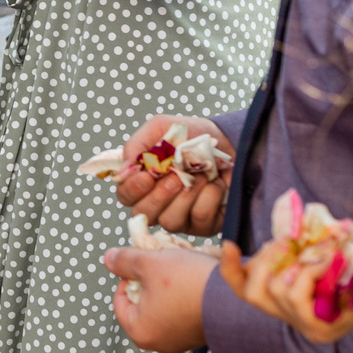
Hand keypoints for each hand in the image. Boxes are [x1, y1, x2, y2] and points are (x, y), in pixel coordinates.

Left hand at [101, 244, 214, 352]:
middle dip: (151, 278)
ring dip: (169, 284)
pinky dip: (186, 293)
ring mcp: (181, 341)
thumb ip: (124, 261)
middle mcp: (159, 342)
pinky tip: (195, 279)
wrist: (238, 300)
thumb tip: (109, 259)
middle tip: (161, 263)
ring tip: (180, 268)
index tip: (141, 263)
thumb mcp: (150, 263)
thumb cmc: (192, 286)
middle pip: (143, 302)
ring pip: (164, 304)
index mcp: (140, 331)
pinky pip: (184, 310)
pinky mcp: (199, 334)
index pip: (120, 299)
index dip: (128, 276)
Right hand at [112, 113, 233, 233]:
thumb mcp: (161, 128)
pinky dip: (208, 197)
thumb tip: (124, 169)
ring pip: (171, 221)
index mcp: (144, 182)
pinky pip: (199, 219)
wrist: (229, 140)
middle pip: (145, 214)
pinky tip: (215, 184)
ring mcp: (181, 217)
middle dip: (159, 196)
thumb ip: (136, 145)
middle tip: (175, 177)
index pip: (126, 196)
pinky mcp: (204, 224)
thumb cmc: (192, 136)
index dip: (133, 190)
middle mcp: (159, 204)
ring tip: (200, 176)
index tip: (146, 175)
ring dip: (186, 196)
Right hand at [216, 221, 352, 343]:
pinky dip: (308, 271)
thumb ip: (294, 241)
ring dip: (295, 260)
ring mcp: (311, 328)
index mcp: (299, 300)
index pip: (249, 293)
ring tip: (323, 249)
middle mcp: (301, 320)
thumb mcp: (323, 240)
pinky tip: (329, 261)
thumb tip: (273, 234)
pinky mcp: (322, 330)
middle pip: (252, 294)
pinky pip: (293, 296)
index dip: (230, 269)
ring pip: (274, 291)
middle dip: (261, 260)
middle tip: (289, 241)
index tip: (228, 243)